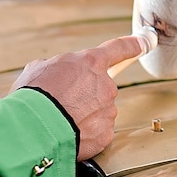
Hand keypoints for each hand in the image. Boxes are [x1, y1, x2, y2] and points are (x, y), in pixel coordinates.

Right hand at [10, 35, 144, 160]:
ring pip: (99, 111)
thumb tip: (57, 74)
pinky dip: (86, 133)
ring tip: (61, 120)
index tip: (142, 43)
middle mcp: (105, 85)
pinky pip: (98, 131)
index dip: (131, 45)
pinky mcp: (106, 134)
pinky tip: (69, 133)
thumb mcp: (39, 69)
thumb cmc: (33, 95)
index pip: (118, 49)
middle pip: (101, 88)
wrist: (34, 128)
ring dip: (85, 115)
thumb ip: (57, 67)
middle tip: (63, 103)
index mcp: (90, 63)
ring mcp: (108, 110)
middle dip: (86, 95)